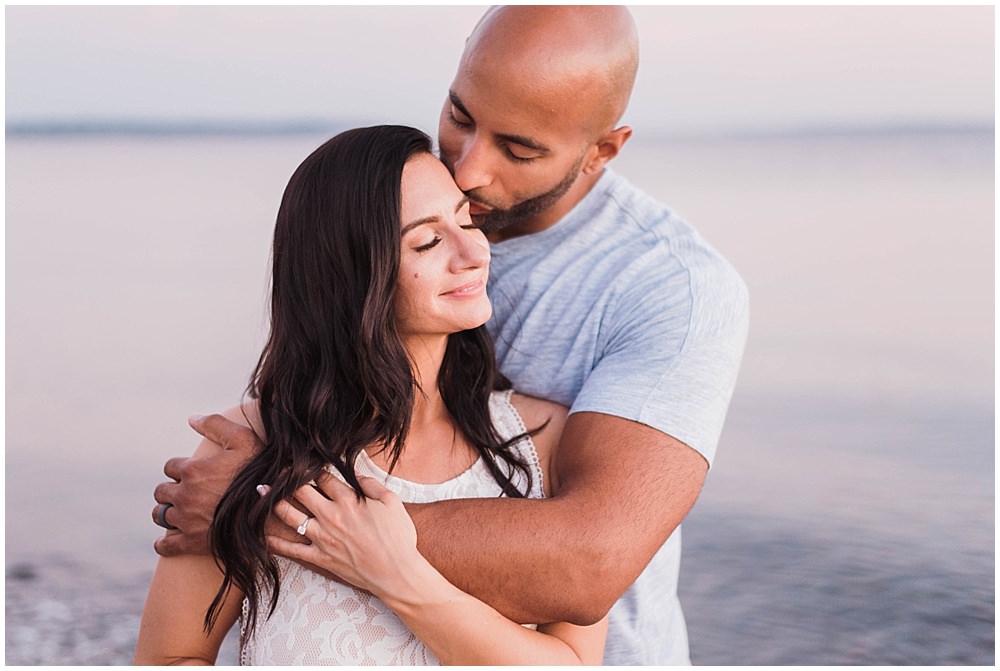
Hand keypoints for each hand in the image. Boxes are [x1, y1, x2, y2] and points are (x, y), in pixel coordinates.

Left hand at [152, 413, 260, 555]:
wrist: (273, 511)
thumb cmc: (261, 473)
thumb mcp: (244, 440)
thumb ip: (216, 425)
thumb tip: (191, 419)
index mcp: (193, 470)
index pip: (170, 467)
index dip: (181, 469)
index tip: (193, 473)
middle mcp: (185, 495)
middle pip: (161, 491)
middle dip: (172, 490)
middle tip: (187, 492)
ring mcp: (186, 520)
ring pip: (160, 515)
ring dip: (167, 512)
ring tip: (182, 512)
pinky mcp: (192, 542)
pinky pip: (166, 545)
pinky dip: (164, 543)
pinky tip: (169, 540)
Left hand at [267, 472, 426, 598]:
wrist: (396, 573)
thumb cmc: (398, 537)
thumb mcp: (392, 502)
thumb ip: (371, 484)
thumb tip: (355, 472)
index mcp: (348, 500)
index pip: (322, 477)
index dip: (311, 467)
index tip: (302, 461)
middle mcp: (331, 516)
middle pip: (301, 492)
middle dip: (286, 479)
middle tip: (275, 470)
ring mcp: (323, 538)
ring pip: (290, 516)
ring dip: (273, 502)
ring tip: (261, 492)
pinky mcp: (320, 558)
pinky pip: (292, 550)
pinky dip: (276, 543)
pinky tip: (262, 536)